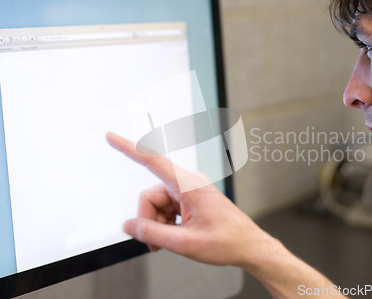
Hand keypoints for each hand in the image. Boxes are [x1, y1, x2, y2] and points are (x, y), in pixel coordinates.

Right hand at [106, 132, 272, 266]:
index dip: (128, 148)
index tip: (111, 137)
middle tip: (157, 244)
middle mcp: (188, 183)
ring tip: (171, 242)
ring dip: (158, 225)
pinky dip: (166, 223)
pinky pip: (168, 208)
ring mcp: (190, 191)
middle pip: (150, 196)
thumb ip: (152, 233)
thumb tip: (128, 225)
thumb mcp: (184, 242)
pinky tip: (177, 235)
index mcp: (188, 185)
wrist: (248, 246)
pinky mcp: (191, 199)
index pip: (152, 161)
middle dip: (149, 220)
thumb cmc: (226, 241)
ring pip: (158, 204)